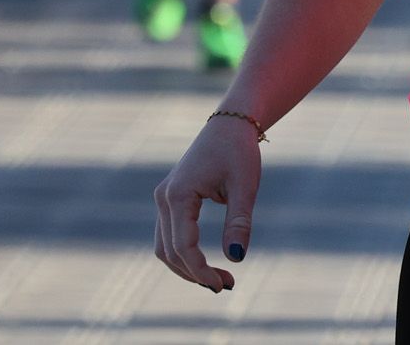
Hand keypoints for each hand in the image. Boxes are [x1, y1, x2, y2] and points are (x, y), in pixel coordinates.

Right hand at [154, 116, 261, 292]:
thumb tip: (237, 258)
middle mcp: (164, 198)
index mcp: (178, 194)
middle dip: (195, 273)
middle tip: (227, 285)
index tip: (224, 284)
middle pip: (169, 251)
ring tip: (219, 280)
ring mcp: (163, 198)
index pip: (183, 246)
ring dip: (187, 267)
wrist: (230, 124)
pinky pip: (169, 236)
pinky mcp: (170, 199)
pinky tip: (206, 264)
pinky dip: (184, 254)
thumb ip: (239, 222)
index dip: (201, 270)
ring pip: (164, 247)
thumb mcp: (245, 186)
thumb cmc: (239, 151)